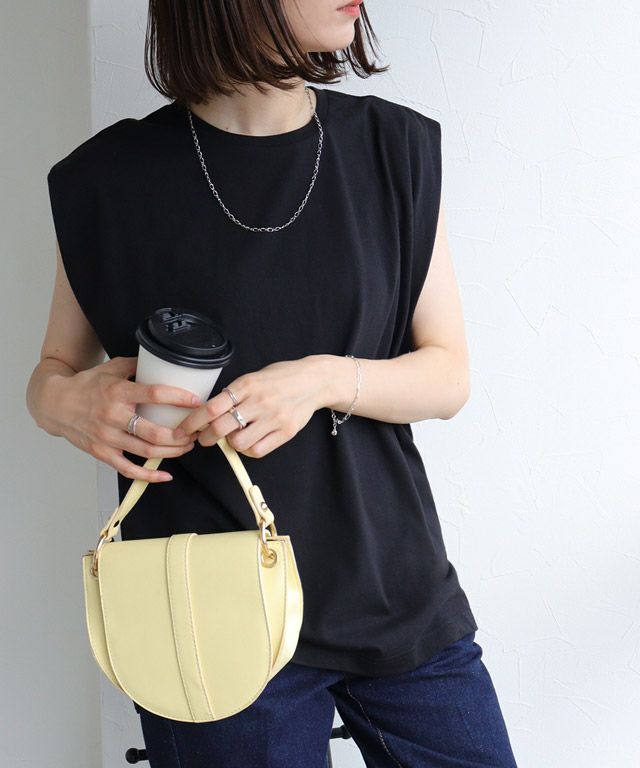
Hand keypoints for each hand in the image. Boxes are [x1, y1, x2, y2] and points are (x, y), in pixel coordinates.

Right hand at [53, 356, 201, 482]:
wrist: (55, 404)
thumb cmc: (86, 385)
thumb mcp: (110, 368)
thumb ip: (136, 364)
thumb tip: (163, 360)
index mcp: (118, 392)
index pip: (154, 394)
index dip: (178, 398)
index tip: (197, 401)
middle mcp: (113, 416)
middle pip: (154, 432)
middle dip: (181, 434)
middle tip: (196, 431)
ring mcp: (107, 437)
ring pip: (146, 451)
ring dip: (172, 451)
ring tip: (187, 446)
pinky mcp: (101, 453)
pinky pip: (128, 469)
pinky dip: (148, 476)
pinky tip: (165, 475)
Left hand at [172, 356, 327, 457]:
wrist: (314, 381)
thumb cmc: (281, 377)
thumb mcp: (254, 377)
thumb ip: (234, 394)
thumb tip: (209, 413)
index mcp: (247, 385)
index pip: (211, 407)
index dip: (193, 421)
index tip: (183, 429)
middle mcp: (259, 402)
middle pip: (221, 428)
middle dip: (205, 437)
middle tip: (203, 438)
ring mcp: (273, 418)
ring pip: (238, 443)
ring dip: (229, 443)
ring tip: (233, 436)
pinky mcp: (285, 432)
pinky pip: (257, 450)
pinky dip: (248, 450)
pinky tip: (249, 441)